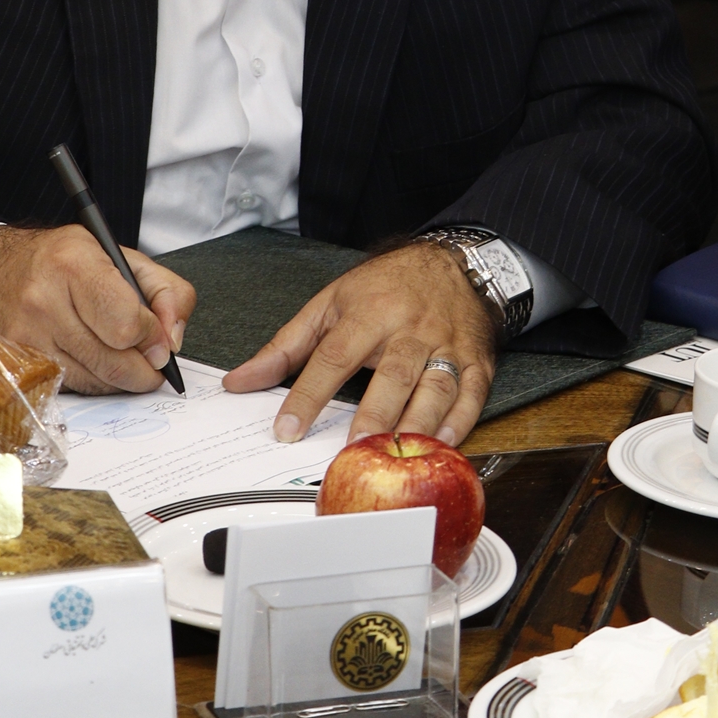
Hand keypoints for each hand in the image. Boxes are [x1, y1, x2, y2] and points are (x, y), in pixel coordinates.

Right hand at [0, 226, 193, 390]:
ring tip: (121, 356)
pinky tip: (90, 360)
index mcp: (74, 264)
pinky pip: (71, 389)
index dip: (152, 338)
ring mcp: (25, 337)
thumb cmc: (62, 262)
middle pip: (114, 363)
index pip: (127, 324)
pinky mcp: (15, 364)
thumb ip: (166, 292)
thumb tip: (173, 342)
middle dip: (144, 368)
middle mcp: (43, 301)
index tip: (158, 339)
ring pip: (94, 383)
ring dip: (119, 378)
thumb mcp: (121, 255)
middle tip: (151, 361)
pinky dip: (91, 382)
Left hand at [222, 243, 498, 445]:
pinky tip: (441, 444)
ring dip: (416, 424)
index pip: (334, 356)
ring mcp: (447, 345)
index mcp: (370, 312)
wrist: (450, 262)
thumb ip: (286, 346)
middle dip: (372, 415)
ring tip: (393, 455)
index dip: (310, 394)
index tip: (287, 428)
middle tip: (351, 450)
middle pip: (392, 375)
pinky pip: (472, 395)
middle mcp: (410, 329)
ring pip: (435, 387)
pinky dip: (460, 421)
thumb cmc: (384, 288)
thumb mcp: (329, 304)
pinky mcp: (477, 361)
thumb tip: (239, 381)